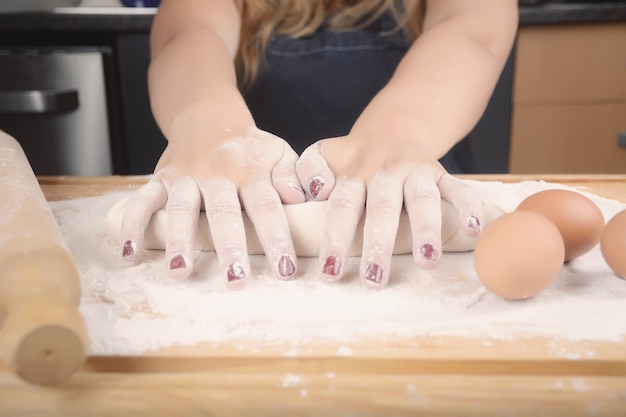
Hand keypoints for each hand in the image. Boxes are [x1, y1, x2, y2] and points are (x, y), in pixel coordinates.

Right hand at [117, 127, 304, 288]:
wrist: (209, 118)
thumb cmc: (250, 148)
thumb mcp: (278, 152)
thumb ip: (290, 175)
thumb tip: (300, 199)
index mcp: (250, 172)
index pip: (266, 207)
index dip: (276, 238)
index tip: (285, 269)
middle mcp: (217, 174)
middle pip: (223, 213)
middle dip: (230, 248)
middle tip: (237, 281)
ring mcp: (185, 177)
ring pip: (181, 209)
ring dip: (179, 240)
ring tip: (179, 272)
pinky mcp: (160, 179)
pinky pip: (142, 201)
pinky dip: (133, 225)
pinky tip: (130, 253)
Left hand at [296, 134, 482, 288]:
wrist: (392, 129)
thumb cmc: (351, 157)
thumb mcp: (321, 154)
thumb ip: (306, 170)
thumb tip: (314, 192)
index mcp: (354, 174)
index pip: (343, 207)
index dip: (336, 238)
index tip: (330, 271)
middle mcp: (385, 173)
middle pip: (383, 209)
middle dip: (379, 244)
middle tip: (375, 279)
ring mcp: (416, 172)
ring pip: (422, 200)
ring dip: (426, 231)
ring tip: (428, 263)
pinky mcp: (441, 174)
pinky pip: (459, 188)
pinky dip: (469, 206)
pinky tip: (475, 230)